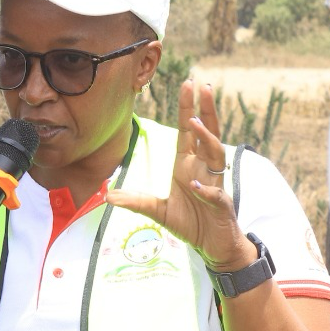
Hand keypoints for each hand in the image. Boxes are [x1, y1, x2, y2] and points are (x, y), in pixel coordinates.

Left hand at [105, 80, 254, 271]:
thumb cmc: (191, 223)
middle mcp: (203, 169)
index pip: (188, 132)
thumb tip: (107, 196)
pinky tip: (197, 185)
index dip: (188, 108)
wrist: (213, 247)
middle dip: (205, 109)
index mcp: (188, 166)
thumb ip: (136, 201)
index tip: (188, 84)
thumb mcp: (158, 211)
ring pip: (216, 155)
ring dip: (207, 138)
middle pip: (207, 133)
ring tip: (196, 123)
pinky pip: (216, 193)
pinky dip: (208, 189)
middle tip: (200, 85)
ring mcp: (215, 185)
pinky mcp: (222, 205)